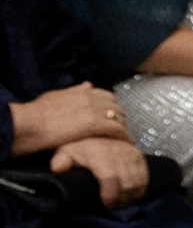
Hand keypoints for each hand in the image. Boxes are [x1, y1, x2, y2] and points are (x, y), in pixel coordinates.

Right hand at [5, 81, 127, 155]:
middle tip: (121, 129)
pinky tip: (126, 143)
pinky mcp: (95, 124)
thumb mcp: (56, 96)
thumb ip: (74, 91)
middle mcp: (90, 97)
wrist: (30, 123)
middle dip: (119, 117)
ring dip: (123, 127)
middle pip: (116, 106)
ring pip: (118, 117)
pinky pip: (117, 129)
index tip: (112, 116)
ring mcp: (94, 110)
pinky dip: (123, 136)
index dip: (112, 107)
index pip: (107, 96)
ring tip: (124, 138)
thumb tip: (88, 84)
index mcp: (82, 91)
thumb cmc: (37, 113)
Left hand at [49, 132, 149, 208]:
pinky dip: (139, 190)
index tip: (106, 204)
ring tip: (120, 201)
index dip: (110, 194)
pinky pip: (145, 178)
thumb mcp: (64, 152)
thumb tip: (57, 168)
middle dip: (121, 199)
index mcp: (99, 153)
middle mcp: (118, 152)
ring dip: (130, 196)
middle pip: (126, 183)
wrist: (94, 132)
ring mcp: (131, 153)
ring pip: (137, 182)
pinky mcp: (139, 156)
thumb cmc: (77, 147)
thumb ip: (60, 161)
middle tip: (112, 205)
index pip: (110, 177)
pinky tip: (130, 195)